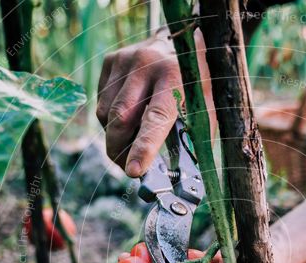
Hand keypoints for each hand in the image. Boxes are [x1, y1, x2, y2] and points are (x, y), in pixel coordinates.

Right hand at [96, 32, 211, 177]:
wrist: (182, 41)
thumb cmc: (195, 84)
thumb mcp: (204, 108)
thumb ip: (192, 137)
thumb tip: (183, 177)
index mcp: (175, 76)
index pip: (155, 118)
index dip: (143, 148)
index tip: (134, 171)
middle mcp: (146, 64)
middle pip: (120, 119)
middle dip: (120, 151)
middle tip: (127, 168)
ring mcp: (125, 60)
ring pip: (106, 114)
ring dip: (115, 136)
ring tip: (131, 141)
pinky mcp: (111, 61)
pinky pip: (101, 102)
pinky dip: (111, 119)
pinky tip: (129, 116)